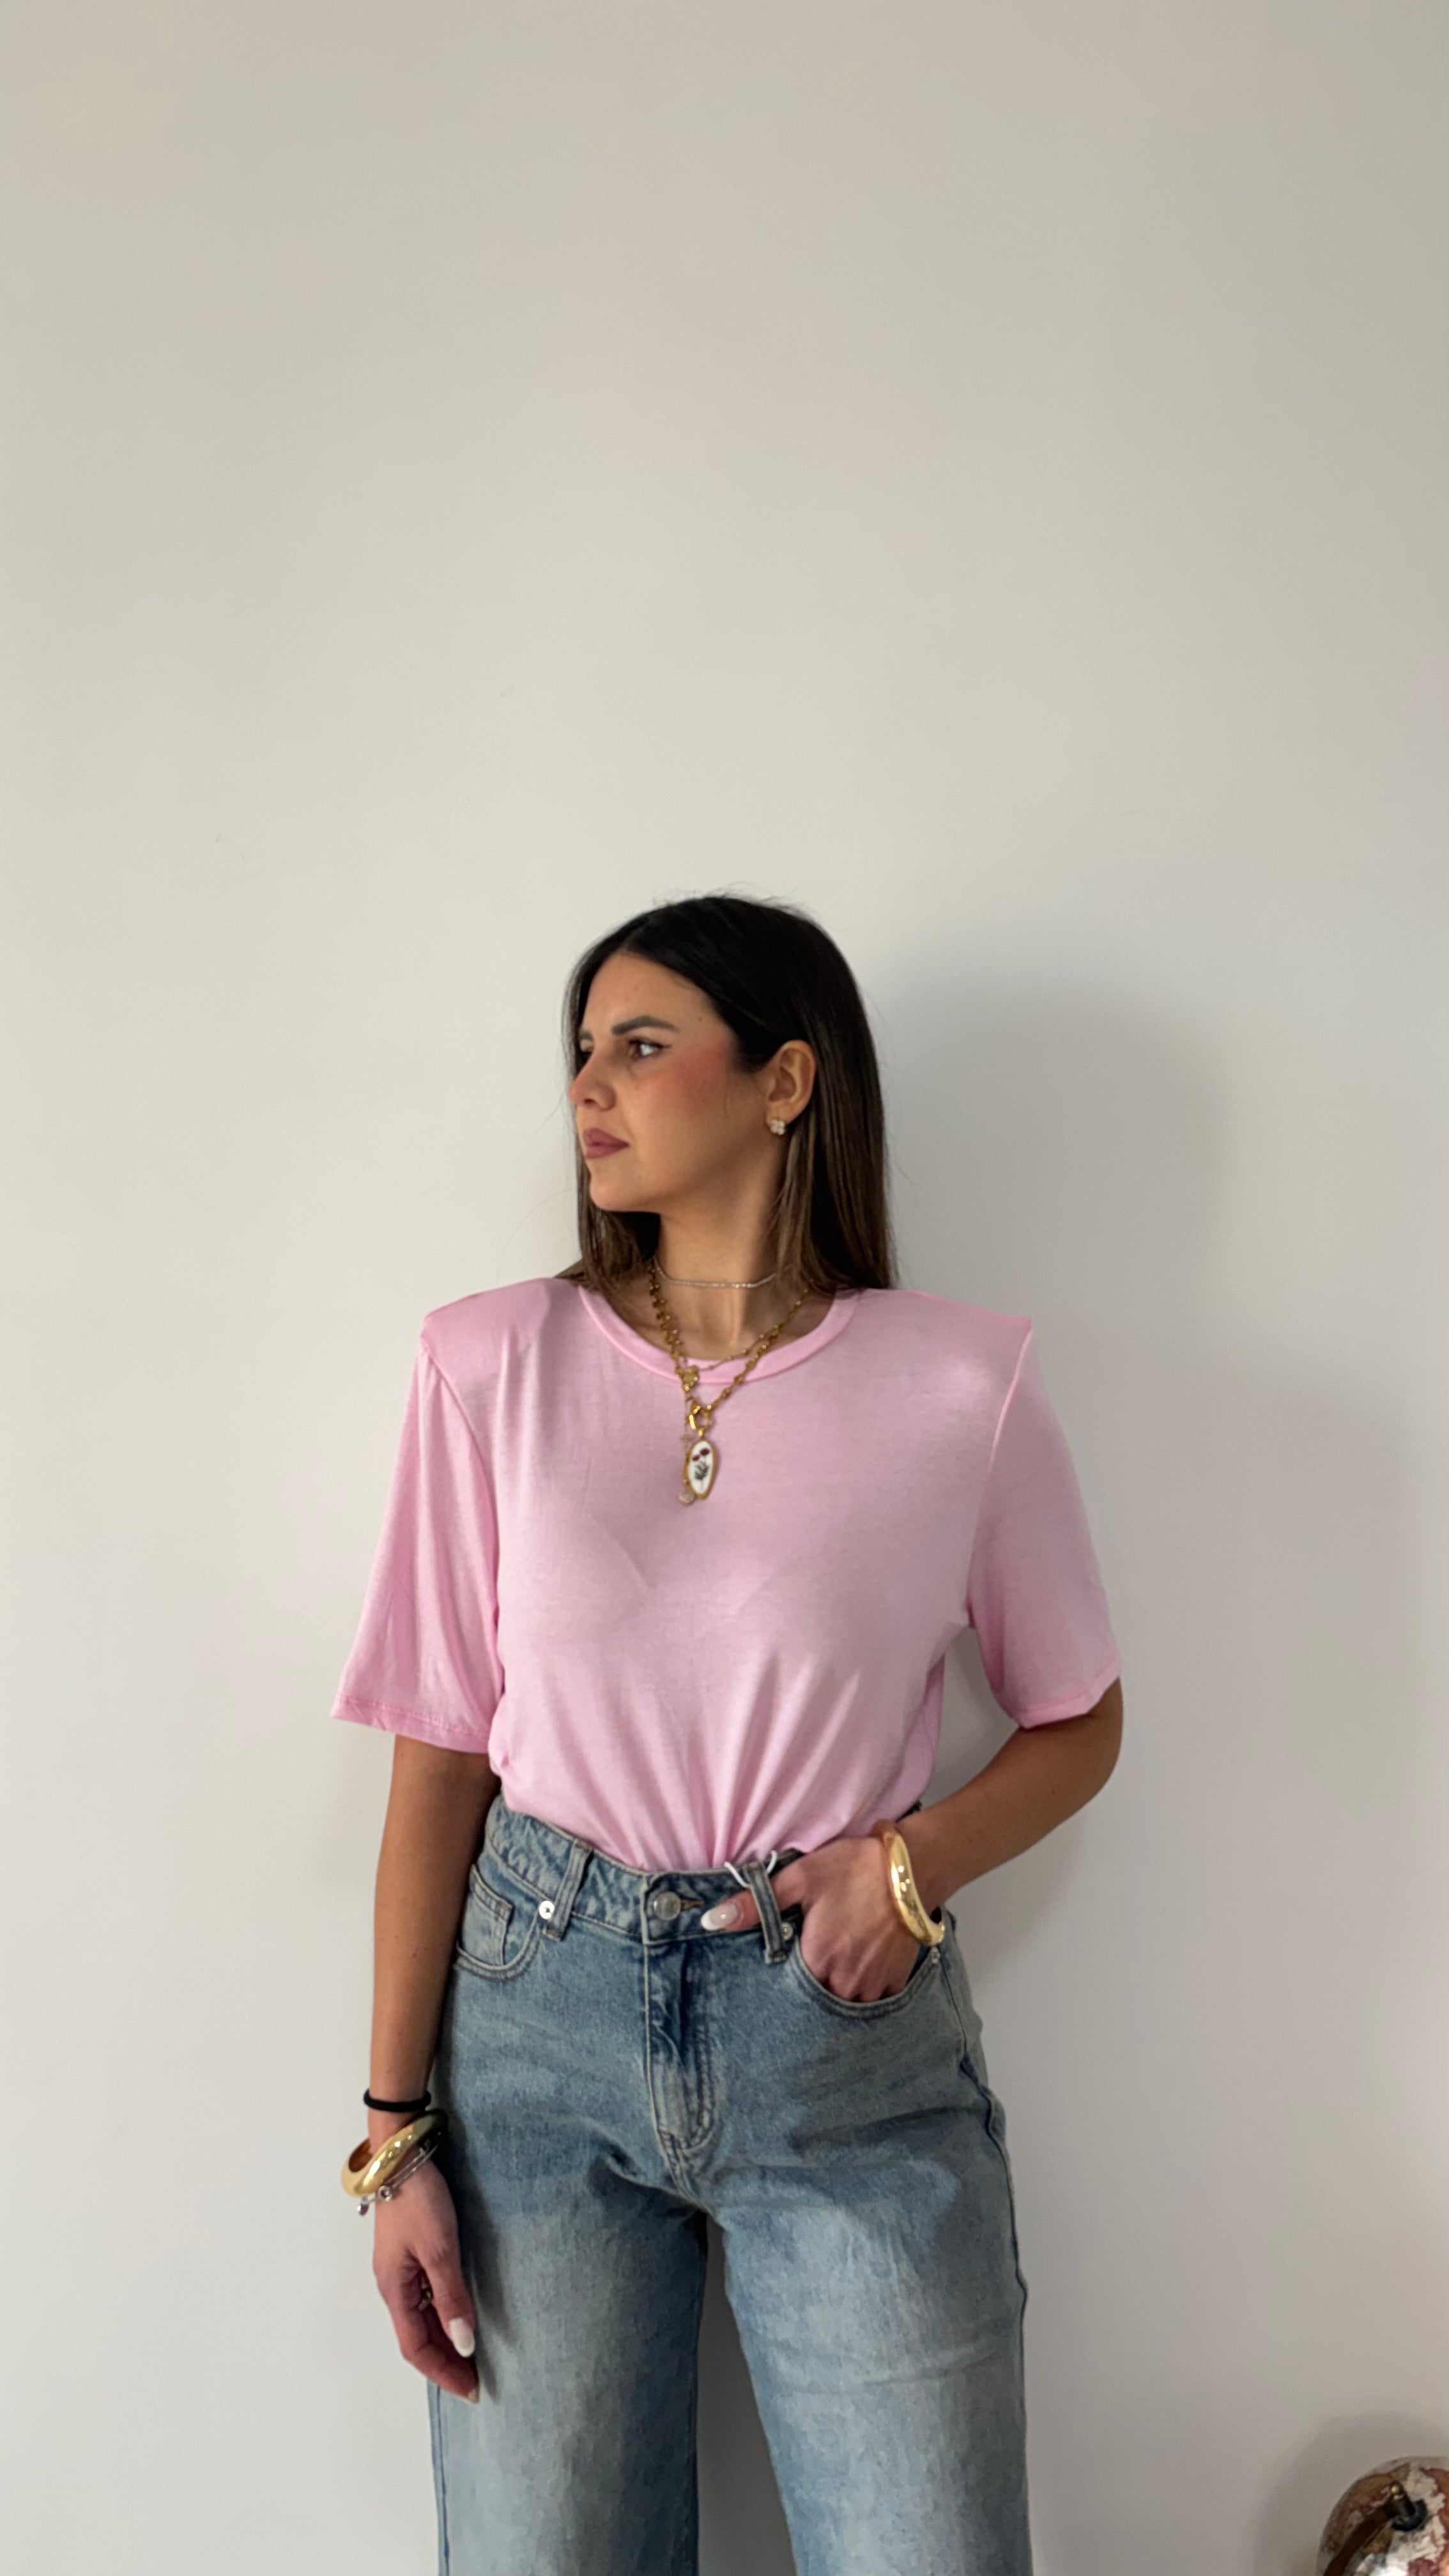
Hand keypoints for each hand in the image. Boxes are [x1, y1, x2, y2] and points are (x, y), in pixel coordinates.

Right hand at [371, 2153, 479, 2401]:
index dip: (444, 2372)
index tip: (472, 2390)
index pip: (416, 2349)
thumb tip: (464, 2344)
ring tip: (472, 2358)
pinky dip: (442, 2317)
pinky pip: (424, 2300)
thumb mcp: (440, 2250)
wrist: (401, 2155)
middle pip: (417, 2338)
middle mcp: (393, 2286)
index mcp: (394, 2290)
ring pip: (421, 2320)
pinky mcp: (410, 2254)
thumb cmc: (418, 2200)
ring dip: (444, 2342)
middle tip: (477, 2381)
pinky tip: (460, 2317)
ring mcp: (400, 2271)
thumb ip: (451, 2298)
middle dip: (445, 2363)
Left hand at [709, 1832, 924, 2002]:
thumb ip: (757, 1903)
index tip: (787, 1957)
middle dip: (810, 1984)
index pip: (788, 1988)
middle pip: (816, 1997)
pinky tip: (860, 1964)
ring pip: (844, 2002)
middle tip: (813, 1955)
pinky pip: (873, 1998)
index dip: (785, 1975)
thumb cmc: (854, 1869)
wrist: (912, 1869)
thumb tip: (711, 1920)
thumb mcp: (800, 1877)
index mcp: (817, 1960)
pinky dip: (864, 1987)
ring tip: (836, 1960)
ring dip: (837, 1987)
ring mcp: (873, 1985)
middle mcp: (844, 1982)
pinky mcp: (896, 1980)